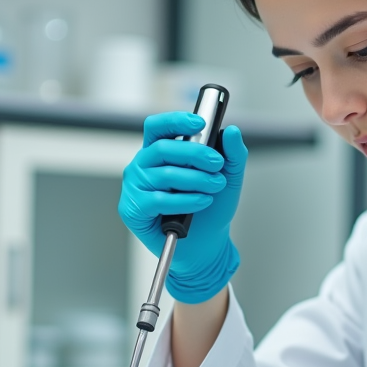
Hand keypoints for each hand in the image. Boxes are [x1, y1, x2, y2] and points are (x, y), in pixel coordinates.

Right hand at [118, 112, 247, 302]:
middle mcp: (143, 166)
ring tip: (214, 187)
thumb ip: (232, 155)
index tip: (200, 123)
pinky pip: (159, 199)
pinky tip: (202, 202)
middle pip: (163, 148)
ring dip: (196, 180)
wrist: (206, 245)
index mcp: (159, 151)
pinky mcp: (133, 209)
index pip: (158, 127)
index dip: (175, 121)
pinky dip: (185, 200)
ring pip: (165, 175)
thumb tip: (232, 131)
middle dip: (194, 154)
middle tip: (217, 163)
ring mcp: (135, 187)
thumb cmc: (211, 209)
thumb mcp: (228, 179)